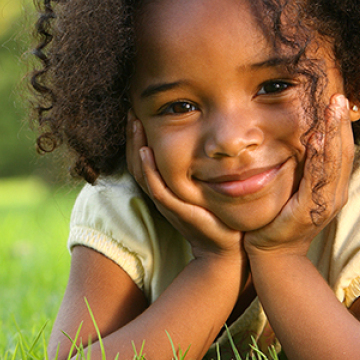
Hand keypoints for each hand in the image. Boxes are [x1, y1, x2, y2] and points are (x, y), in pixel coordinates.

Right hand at [127, 111, 243, 259]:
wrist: (227, 247)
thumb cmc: (218, 215)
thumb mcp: (205, 186)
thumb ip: (201, 167)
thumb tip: (209, 141)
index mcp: (165, 187)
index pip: (143, 158)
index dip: (137, 137)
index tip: (138, 113)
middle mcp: (161, 193)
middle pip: (136, 161)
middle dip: (133, 136)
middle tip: (132, 112)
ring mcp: (166, 202)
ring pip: (141, 171)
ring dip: (136, 146)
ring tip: (135, 123)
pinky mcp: (175, 209)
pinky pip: (155, 187)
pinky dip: (148, 169)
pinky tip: (145, 150)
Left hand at [244, 94, 355, 256]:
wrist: (271, 253)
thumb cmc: (278, 218)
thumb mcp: (293, 188)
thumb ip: (300, 167)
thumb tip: (299, 139)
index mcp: (332, 187)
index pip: (341, 150)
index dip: (340, 125)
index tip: (337, 99)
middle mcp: (335, 194)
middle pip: (343, 151)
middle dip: (340, 122)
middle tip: (338, 96)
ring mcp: (325, 203)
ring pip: (334, 162)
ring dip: (333, 133)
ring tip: (332, 108)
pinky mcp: (309, 211)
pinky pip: (316, 180)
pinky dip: (318, 158)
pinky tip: (316, 140)